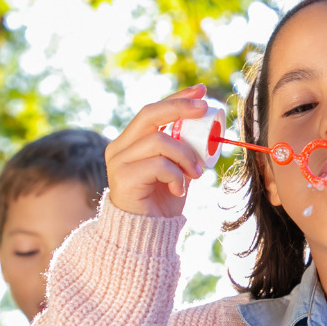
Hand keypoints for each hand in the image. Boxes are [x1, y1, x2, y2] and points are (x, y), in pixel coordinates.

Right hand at [105, 83, 213, 216]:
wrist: (145, 235)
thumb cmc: (161, 202)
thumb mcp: (178, 169)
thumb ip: (184, 149)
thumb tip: (208, 129)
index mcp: (131, 141)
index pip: (154, 110)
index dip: (177, 96)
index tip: (201, 90)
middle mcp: (120, 147)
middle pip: (149, 114)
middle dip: (180, 108)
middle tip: (204, 110)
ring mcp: (118, 161)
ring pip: (158, 141)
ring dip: (185, 155)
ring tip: (196, 174)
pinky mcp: (122, 178)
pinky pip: (158, 165)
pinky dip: (176, 176)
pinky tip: (178, 190)